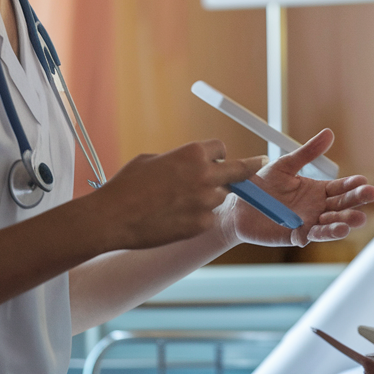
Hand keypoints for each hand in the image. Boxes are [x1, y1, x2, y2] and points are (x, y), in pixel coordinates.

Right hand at [92, 140, 263, 250]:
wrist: (113, 217)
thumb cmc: (127, 185)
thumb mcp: (152, 160)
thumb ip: (178, 160)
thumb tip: (188, 164)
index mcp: (193, 153)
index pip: (221, 149)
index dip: (217, 155)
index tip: (219, 159)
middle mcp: (205, 175)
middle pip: (240, 170)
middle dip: (250, 167)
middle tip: (261, 163)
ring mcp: (205, 202)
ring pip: (219, 197)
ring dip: (208, 198)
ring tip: (178, 203)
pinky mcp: (201, 225)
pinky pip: (207, 218)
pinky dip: (197, 218)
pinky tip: (173, 218)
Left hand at [218, 129, 373, 246]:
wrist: (239, 206)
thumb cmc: (262, 185)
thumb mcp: (285, 165)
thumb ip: (307, 152)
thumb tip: (329, 133)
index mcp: (317, 189)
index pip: (341, 187)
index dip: (353, 184)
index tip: (364, 181)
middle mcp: (317, 207)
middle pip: (342, 204)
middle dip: (357, 200)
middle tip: (371, 195)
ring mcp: (310, 222)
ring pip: (333, 222)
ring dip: (347, 220)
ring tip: (360, 218)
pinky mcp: (298, 235)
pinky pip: (316, 234)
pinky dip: (328, 232)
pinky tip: (340, 229)